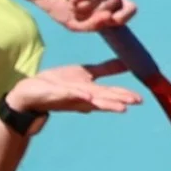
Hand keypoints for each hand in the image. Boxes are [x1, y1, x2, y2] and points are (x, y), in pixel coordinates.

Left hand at [5, 61, 141, 118]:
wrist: (30, 92)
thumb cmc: (58, 83)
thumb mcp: (86, 73)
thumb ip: (106, 69)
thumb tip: (127, 63)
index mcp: (91, 92)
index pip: (110, 93)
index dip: (125, 95)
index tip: (140, 98)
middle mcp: (83, 97)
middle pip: (104, 99)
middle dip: (119, 100)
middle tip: (136, 102)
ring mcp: (70, 96)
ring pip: (91, 100)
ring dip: (105, 103)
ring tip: (121, 107)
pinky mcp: (57, 94)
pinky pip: (69, 94)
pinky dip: (79, 96)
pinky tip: (88, 97)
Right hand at [28, 0, 137, 32]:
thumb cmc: (57, 3)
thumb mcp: (76, 23)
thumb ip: (94, 24)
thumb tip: (109, 16)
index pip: (129, 7)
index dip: (123, 15)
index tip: (109, 19)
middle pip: (114, 3)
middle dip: (94, 11)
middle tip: (77, 8)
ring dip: (85, 3)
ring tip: (71, 0)